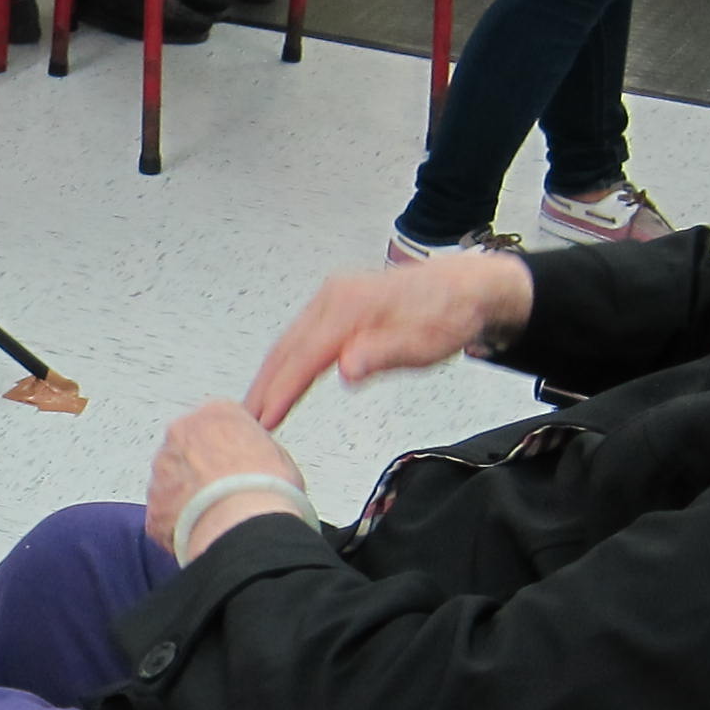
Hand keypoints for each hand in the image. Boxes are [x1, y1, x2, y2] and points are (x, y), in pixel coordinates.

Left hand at [144, 401, 305, 557]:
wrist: (243, 524)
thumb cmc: (265, 488)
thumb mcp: (277, 454)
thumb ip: (253, 449)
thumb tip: (251, 463)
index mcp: (215, 414)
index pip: (216, 423)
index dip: (227, 449)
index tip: (236, 467)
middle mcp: (180, 434)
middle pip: (187, 450)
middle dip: (201, 470)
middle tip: (224, 493)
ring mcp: (161, 470)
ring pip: (172, 482)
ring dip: (188, 498)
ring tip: (215, 517)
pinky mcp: (153, 506)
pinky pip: (165, 514)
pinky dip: (179, 525)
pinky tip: (202, 533)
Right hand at [244, 258, 534, 427]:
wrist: (465, 287)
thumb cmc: (448, 314)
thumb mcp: (424, 342)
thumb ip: (382, 355)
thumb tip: (346, 369)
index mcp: (350, 305)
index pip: (305, 355)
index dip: (282, 390)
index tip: (265, 418)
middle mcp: (333, 296)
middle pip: (287, 348)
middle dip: (264, 387)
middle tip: (244, 422)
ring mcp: (332, 297)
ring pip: (289, 341)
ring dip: (270, 376)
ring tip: (254, 408)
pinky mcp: (335, 304)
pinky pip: (300, 336)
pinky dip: (285, 361)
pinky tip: (278, 380)